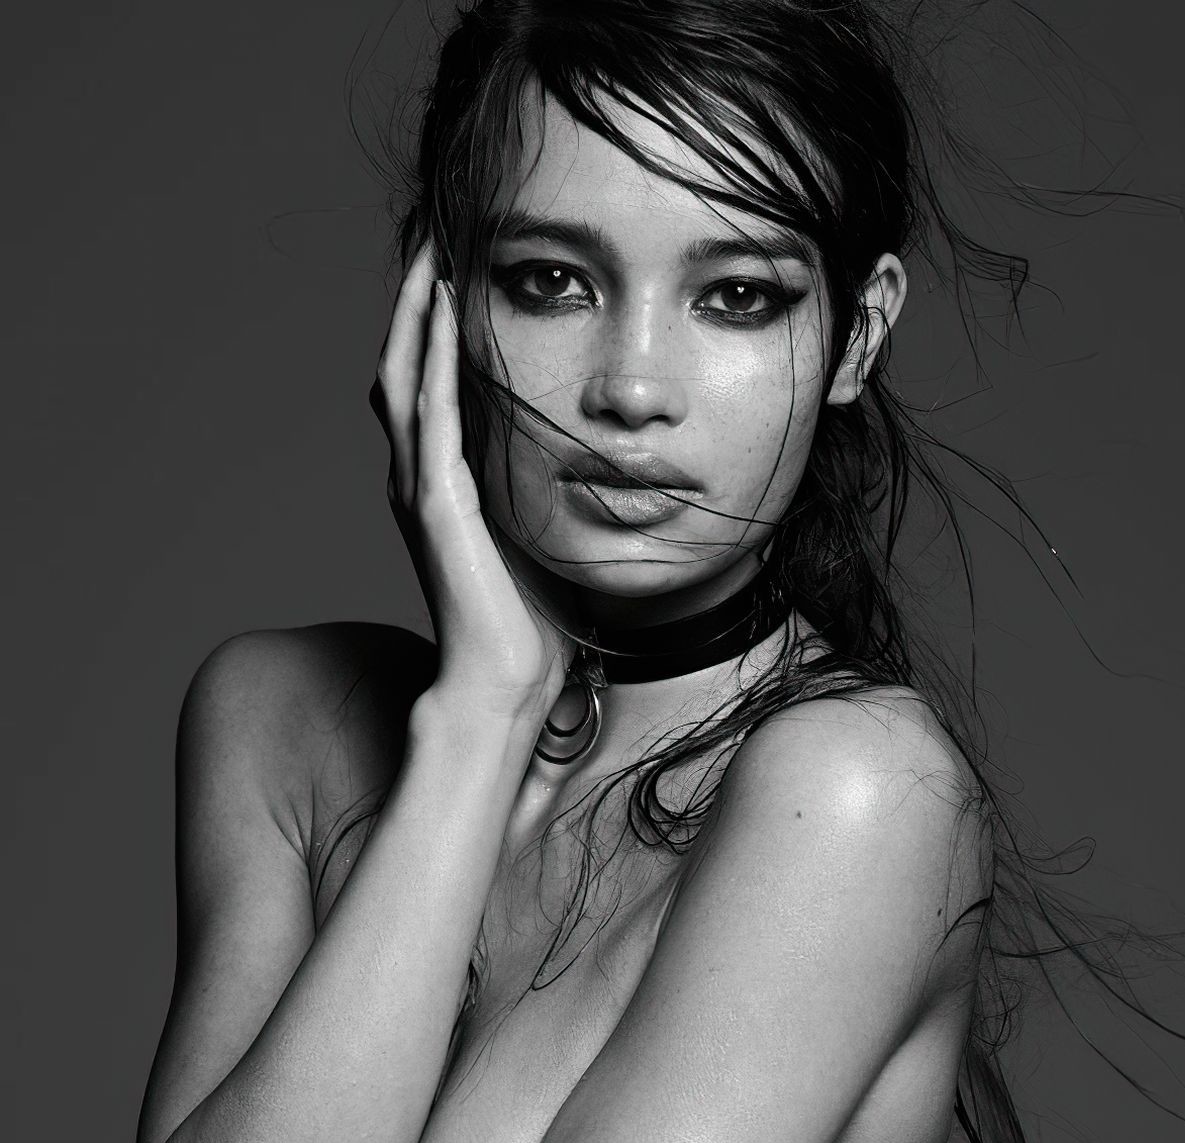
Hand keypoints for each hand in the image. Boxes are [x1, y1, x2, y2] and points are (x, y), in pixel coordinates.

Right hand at [370, 244, 570, 722]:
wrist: (508, 687)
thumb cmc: (535, 629)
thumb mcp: (547, 541)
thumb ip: (552, 497)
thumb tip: (601, 467)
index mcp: (445, 489)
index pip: (429, 387)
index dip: (434, 328)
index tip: (454, 270)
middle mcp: (420, 481)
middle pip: (403, 365)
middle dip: (413, 299)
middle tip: (433, 233)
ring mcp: (421, 490)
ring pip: (403, 374)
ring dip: (413, 308)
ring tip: (429, 247)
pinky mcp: (435, 503)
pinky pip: (428, 409)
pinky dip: (431, 353)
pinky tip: (439, 305)